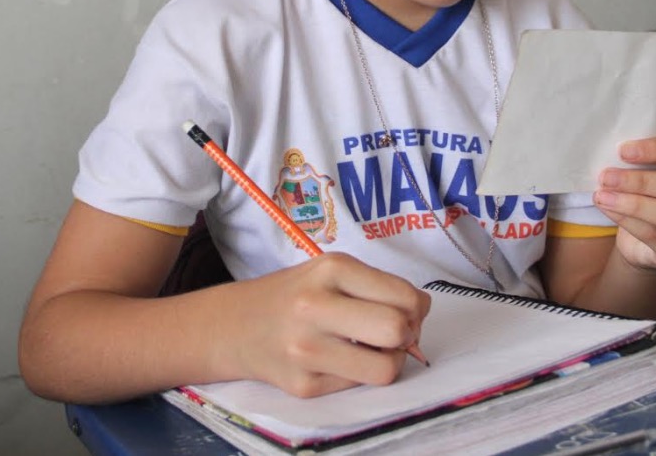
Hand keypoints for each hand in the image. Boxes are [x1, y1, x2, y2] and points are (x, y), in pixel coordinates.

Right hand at [230, 253, 430, 397]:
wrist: (234, 326)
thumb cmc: (294, 294)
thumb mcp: (331, 272)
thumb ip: (379, 287)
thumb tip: (421, 314)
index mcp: (330, 270)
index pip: (404, 296)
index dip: (416, 309)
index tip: (406, 312)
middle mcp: (315, 307)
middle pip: (397, 330)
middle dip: (406, 335)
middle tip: (393, 334)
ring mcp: (306, 350)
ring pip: (385, 369)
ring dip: (388, 361)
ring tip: (371, 350)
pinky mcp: (302, 386)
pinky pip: (357, 386)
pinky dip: (358, 375)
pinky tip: (338, 360)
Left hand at [593, 135, 655, 271]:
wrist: (644, 241)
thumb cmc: (652, 194)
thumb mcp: (653, 171)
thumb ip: (645, 161)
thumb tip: (615, 152)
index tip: (623, 151)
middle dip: (641, 181)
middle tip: (607, 177)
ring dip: (636, 204)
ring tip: (604, 196)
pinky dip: (630, 222)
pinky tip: (609, 210)